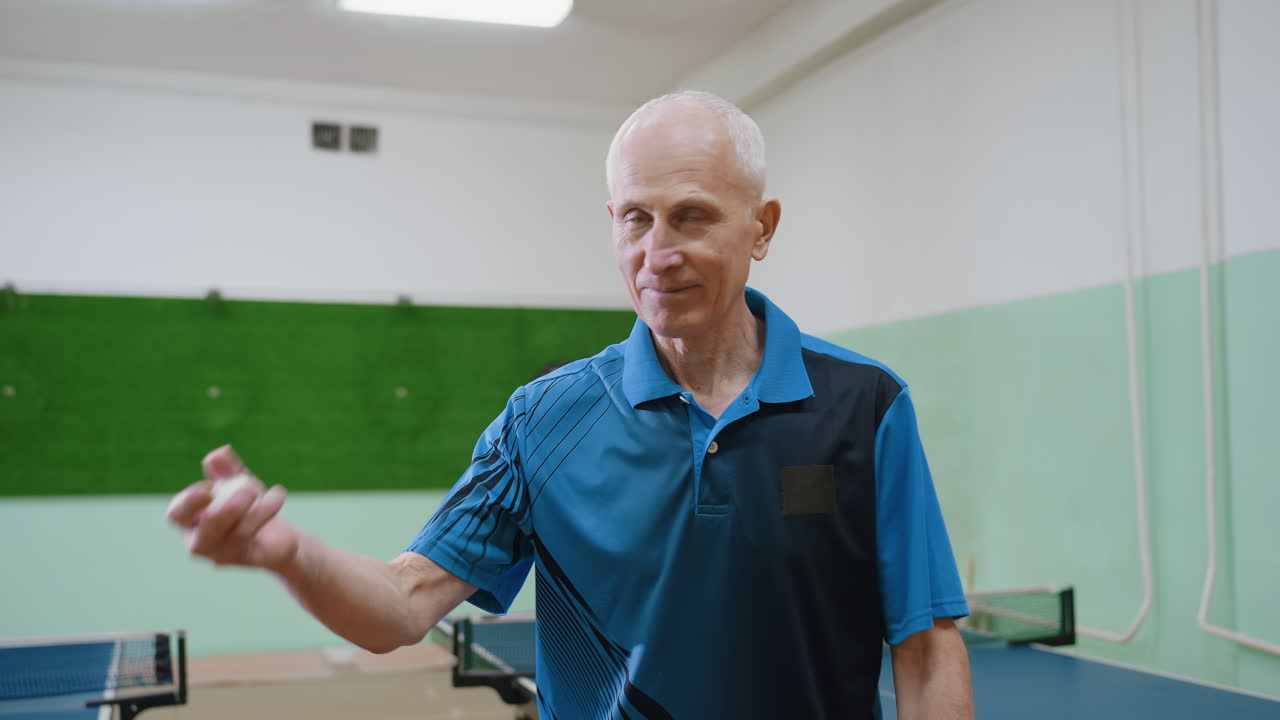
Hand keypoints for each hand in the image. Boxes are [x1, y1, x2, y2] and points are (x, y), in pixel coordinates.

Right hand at [166, 445, 297, 571]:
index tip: (208, 488)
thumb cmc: (249, 506)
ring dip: (256, 510)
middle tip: (248, 489)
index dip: (188, 503)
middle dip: (225, 512)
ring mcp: (222, 555)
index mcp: (191, 521)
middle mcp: (201, 542)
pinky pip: (256, 539)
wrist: (278, 535)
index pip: (176, 515)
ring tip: (272, 490)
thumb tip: (218, 454)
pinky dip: (266, 512)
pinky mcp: (247, 559)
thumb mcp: (239, 482)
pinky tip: (278, 494)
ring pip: (235, 536)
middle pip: (202, 535)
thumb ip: (227, 469)